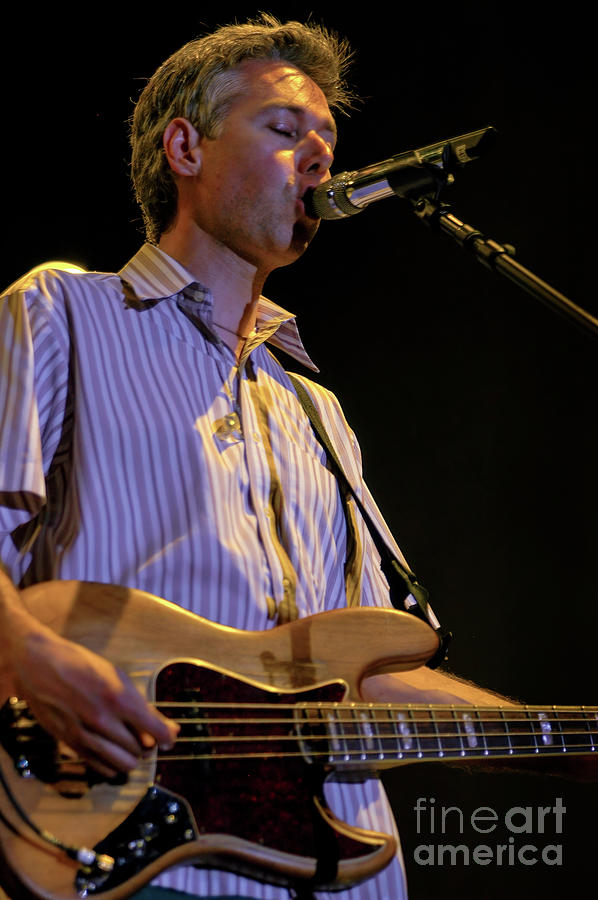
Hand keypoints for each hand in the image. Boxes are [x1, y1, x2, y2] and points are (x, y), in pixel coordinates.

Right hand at [6, 622, 178, 777]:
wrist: (39, 664)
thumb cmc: (82, 665)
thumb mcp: (117, 677)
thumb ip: (141, 706)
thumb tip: (168, 729)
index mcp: (119, 698)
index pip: (156, 732)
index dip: (168, 737)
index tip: (169, 737)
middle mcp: (103, 720)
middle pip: (141, 751)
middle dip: (148, 745)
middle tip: (145, 735)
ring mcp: (84, 734)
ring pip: (123, 764)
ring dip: (132, 756)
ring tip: (130, 743)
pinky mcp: (69, 743)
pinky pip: (100, 767)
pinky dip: (112, 764)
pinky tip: (113, 752)